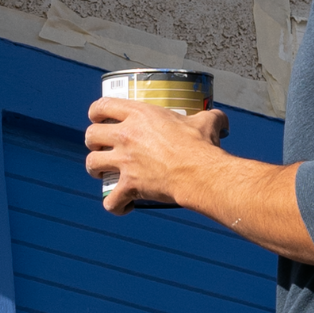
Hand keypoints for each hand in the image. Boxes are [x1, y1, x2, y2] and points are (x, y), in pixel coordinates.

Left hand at [85, 97, 229, 212]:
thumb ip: (211, 117)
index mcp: (139, 114)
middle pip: (91, 135)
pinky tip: (122, 206)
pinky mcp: (129, 185)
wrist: (201, 172)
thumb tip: (223, 121)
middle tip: (103, 147)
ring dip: (95, 169)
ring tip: (103, 173)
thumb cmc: (203, 145)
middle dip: (93, 142)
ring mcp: (124, 161)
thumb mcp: (208, 122)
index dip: (95, 112)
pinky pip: (110, 200)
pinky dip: (115, 205)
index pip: (102, 106)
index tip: (97, 118)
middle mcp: (126, 135)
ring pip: (91, 164)